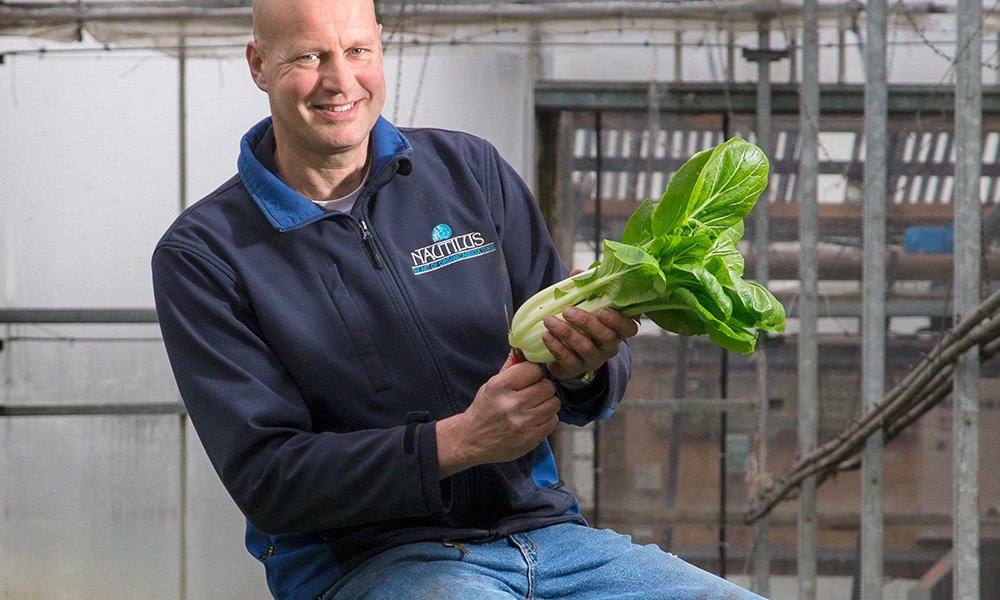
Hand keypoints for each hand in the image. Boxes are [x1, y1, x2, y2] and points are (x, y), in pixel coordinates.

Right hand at [436, 357, 559, 477]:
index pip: (534, 369)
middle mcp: (512, 404)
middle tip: (534, 393)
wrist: (472, 440)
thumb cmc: (483, 409)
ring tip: (535, 406)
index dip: (534, 373)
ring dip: (547, 403)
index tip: (529, 378)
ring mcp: (523, 423)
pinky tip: (535, 420)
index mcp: (501, 386)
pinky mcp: (530, 439)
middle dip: (543, 388)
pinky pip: (553, 421)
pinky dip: (547, 419)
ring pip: (554, 403)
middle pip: (547, 386)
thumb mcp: (491, 384)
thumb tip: (523, 349)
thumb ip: (510, 368)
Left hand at [541, 269, 638, 381]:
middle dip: (587, 323)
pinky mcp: (576, 369)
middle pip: (606, 337)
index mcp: (616, 330)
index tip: (604, 310)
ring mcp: (594, 360)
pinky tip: (546, 336)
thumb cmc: (581, 324)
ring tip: (549, 320)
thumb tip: (576, 272)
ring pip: (585, 348)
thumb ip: (585, 289)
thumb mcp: (585, 306)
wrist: (567, 355)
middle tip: (568, 311)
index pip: (629, 328)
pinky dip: (556, 347)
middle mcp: (609, 347)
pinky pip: (568, 360)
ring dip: (567, 333)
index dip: (619, 321)